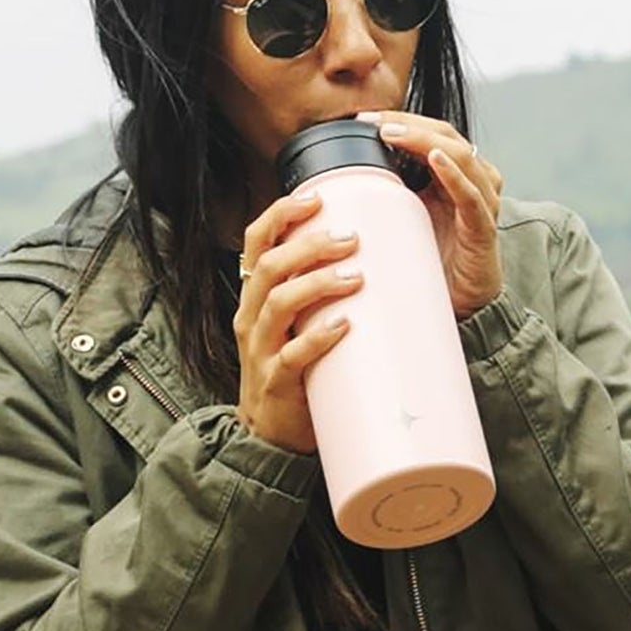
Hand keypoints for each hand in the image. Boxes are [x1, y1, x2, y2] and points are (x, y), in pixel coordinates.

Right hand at [234, 192, 363, 453]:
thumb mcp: (302, 319)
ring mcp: (261, 349)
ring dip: (317, 284)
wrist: (274, 433)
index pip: (257, 241)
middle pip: (270, 266)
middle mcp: (253, 315)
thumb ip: (325, 288)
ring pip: (278, 304)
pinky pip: (292, 356)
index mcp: (258, 294)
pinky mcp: (276, 382)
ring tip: (355, 275)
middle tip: (351, 238)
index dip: (281, 214)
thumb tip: (378, 248)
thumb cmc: (297, 366)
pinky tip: (344, 326)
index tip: (316, 196)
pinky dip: (318, 338)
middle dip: (309, 246)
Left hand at [359, 111, 505, 318]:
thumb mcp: (402, 220)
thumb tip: (328, 182)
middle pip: (447, 136)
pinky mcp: (483, 230)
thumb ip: (383, 197)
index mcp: (454, 178)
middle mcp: (473, 183)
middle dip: (409, 124)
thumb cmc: (433, 264)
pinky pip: (472, 195)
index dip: (402, 120)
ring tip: (393, 133)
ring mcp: (481, 204)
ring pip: (461, 156)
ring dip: (426, 139)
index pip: (432, 133)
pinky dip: (455, 174)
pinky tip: (436, 159)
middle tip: (372, 121)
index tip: (362, 119)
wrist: (463, 307)